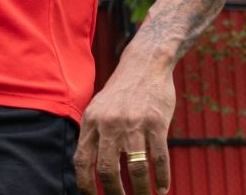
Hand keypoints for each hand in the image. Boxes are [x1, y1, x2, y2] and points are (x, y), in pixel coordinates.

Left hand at [72, 63, 175, 194]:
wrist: (144, 65)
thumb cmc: (121, 93)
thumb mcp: (98, 109)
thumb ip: (93, 135)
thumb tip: (87, 169)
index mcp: (91, 123)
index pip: (82, 162)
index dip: (86, 186)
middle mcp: (109, 124)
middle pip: (107, 170)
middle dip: (115, 194)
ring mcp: (133, 124)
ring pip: (136, 169)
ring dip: (141, 191)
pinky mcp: (156, 122)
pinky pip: (159, 158)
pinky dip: (162, 178)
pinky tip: (162, 189)